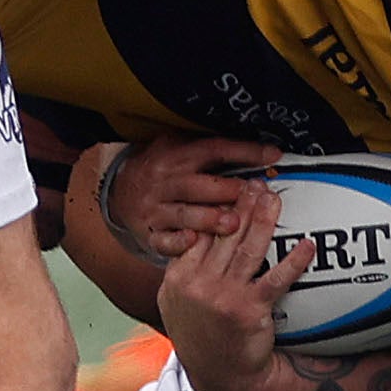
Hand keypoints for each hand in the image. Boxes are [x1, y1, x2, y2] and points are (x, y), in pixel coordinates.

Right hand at [91, 134, 275, 259]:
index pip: (214, 150)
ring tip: (232, 223)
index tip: (273, 155)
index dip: (244, 152)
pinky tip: (194, 241)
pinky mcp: (150, 232)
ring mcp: (156, 209)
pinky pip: (164, 240)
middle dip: (226, 190)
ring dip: (208, 219)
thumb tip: (260, 147)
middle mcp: (166, 181)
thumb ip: (212, 149)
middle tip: (251, 194)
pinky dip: (178, 243)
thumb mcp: (178, 147)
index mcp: (178, 155)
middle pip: (197, 185)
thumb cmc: (161, 169)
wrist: (118, 191)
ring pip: (184, 214)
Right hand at [154, 181, 314, 390]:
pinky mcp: (248, 311)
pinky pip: (275, 279)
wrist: (219, 376)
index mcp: (178, 277)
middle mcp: (197, 284)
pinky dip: (293, 261)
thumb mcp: (177, 301)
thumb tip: (196, 232)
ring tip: (275, 199)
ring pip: (248, 249)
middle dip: (243, 205)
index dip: (220, 207)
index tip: (234, 187)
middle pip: (224, 234)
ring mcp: (222, 297)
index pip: (200, 232)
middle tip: (257, 183)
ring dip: (264, 220)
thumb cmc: (201, 335)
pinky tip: (306, 246)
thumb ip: (185, 268)